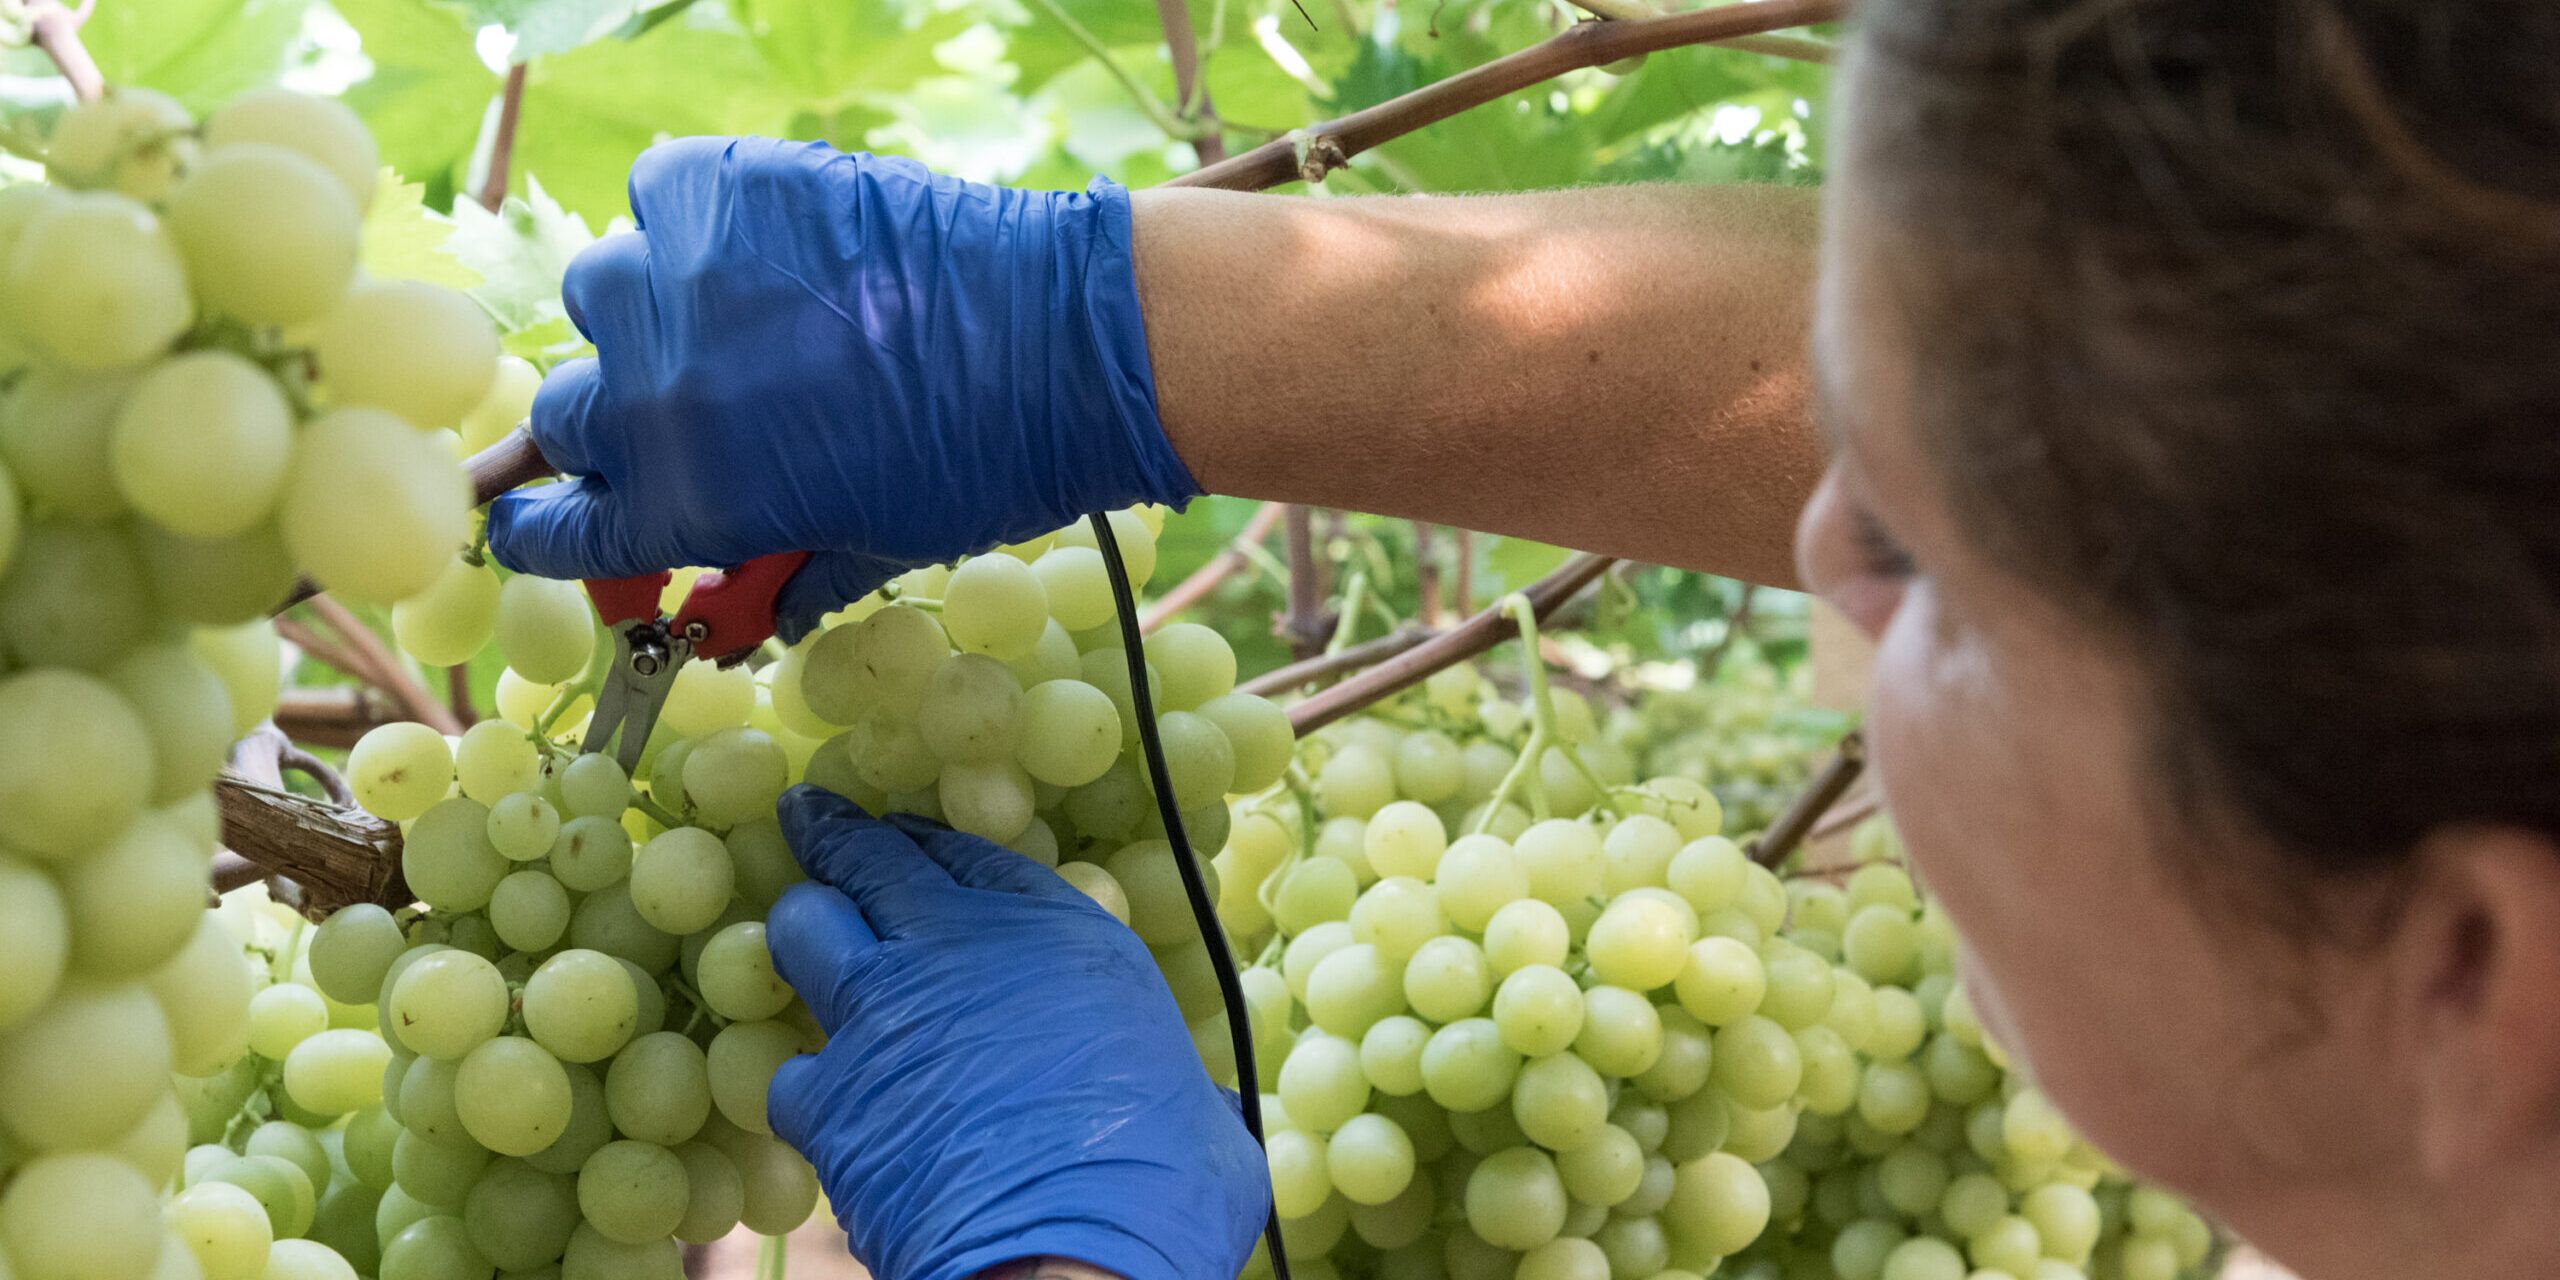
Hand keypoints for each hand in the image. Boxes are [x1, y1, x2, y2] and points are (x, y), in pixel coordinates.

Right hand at [485, 138, 1198, 639]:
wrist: (1067, 341)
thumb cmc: (986, 462)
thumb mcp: (875, 547)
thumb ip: (781, 580)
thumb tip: (736, 618)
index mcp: (689, 504)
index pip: (557, 532)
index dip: (548, 532)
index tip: (545, 521)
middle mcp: (656, 395)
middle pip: (568, 420)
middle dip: (616, 432)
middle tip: (686, 418)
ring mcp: (675, 280)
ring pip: (601, 299)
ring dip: (647, 318)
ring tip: (732, 319)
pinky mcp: (713, 185)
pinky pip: (654, 199)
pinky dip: (687, 220)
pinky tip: (753, 244)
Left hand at [762, 787, 1266, 1279]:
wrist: (1073, 1254)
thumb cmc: (1163, 1183)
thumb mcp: (1200, 1108)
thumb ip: (1186, 1086)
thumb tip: (1216, 1117)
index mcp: (1060, 935)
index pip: (973, 856)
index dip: (933, 846)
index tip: (910, 843)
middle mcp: (957, 950)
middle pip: (870, 862)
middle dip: (836, 841)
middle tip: (810, 824)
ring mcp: (881, 1016)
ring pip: (803, 928)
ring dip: (803, 930)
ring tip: (799, 932)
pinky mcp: (827, 1095)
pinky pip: (787, 1069)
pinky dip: (802, 1080)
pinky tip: (818, 1099)